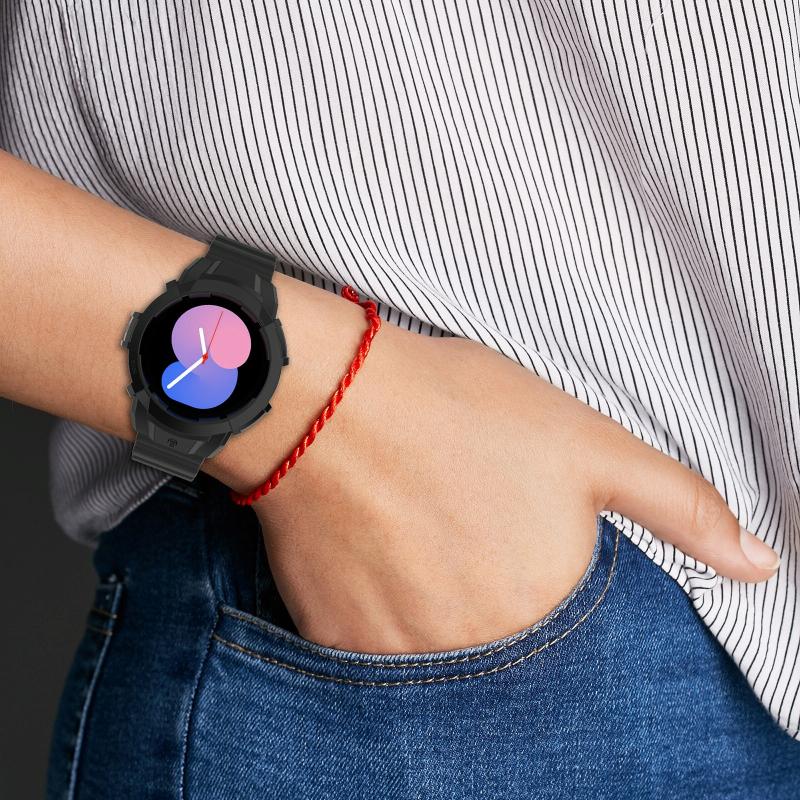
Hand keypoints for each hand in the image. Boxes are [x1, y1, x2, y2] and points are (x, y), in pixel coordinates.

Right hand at [242, 322, 779, 654]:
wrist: (328, 399)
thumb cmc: (457, 409)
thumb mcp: (589, 442)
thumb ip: (680, 508)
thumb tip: (761, 566)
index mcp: (544, 607)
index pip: (560, 614)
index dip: (531, 554)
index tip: (499, 514)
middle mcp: (476, 648)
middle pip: (497, 633)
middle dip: (483, 578)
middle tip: (451, 512)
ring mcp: (400, 654)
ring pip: (437, 641)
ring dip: (432, 595)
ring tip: (412, 525)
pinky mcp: (336, 640)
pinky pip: (376, 643)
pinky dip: (381, 602)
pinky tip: (373, 546)